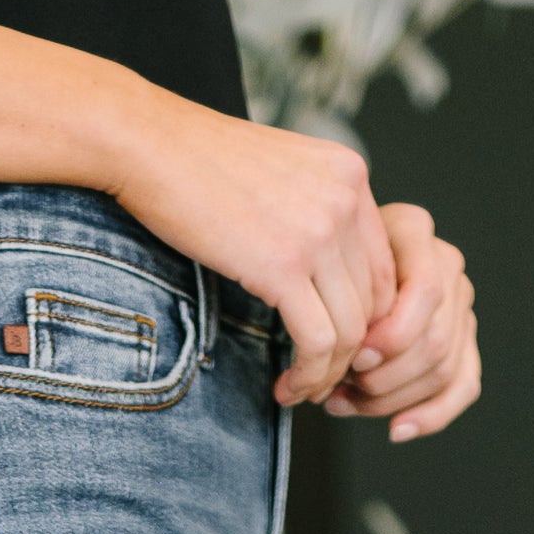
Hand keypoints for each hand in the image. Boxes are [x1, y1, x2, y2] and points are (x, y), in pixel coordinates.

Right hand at [108, 101, 401, 406]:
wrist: (150, 144)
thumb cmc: (198, 163)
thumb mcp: (279, 174)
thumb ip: (314, 212)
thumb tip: (325, 274)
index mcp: (350, 175)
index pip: (384, 267)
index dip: (367, 320)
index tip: (337, 348)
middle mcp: (347, 198)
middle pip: (373, 303)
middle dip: (352, 354)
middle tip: (319, 379)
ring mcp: (320, 231)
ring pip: (351, 330)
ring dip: (328, 373)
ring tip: (301, 389)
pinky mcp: (284, 264)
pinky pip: (318, 340)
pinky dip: (308, 374)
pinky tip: (287, 385)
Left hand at [326, 205, 479, 441]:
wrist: (329, 257)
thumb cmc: (319, 258)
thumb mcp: (319, 260)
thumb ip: (343, 294)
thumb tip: (355, 357)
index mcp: (415, 231)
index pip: (426, 293)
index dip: (391, 337)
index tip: (353, 357)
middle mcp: (446, 262)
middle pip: (435, 340)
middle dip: (383, 378)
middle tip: (338, 386)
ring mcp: (459, 301)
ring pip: (443, 369)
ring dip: (390, 400)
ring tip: (344, 402)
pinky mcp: (464, 338)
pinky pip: (464, 386)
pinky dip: (430, 416)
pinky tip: (396, 429)